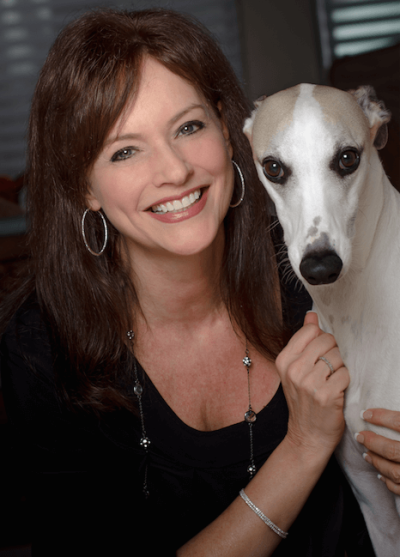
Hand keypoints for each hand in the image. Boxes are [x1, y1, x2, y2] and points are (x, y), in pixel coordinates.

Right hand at [276, 312, 349, 455]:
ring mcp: (309, 383)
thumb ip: (304, 339)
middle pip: (327, 341)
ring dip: (340, 368)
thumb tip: (311, 315)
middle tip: (328, 370)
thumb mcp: (295, 369)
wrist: (307, 436)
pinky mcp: (326, 395)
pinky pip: (346, 373)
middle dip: (333, 352)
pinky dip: (345, 381)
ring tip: (331, 381)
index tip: (319, 354)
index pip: (310, 331)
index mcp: (283, 360)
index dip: (321, 340)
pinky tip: (337, 391)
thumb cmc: (304, 400)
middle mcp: (294, 370)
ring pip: (338, 357)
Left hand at [356, 409, 399, 494]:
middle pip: (392, 450)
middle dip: (373, 443)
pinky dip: (388, 482)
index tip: (365, 413)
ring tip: (366, 454)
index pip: (399, 423)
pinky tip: (380, 475)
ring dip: (377, 462)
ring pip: (395, 472)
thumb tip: (393, 403)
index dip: (381, 417)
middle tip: (359, 436)